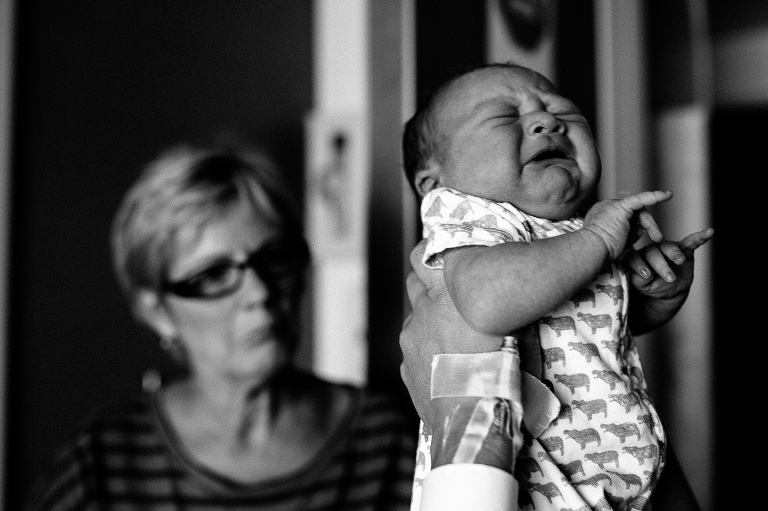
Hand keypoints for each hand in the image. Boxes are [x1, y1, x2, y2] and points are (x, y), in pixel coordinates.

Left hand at [399, 240, 501, 425]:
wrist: (471, 417)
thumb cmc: (498, 370)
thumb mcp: (513, 330)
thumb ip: (503, 306)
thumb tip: (511, 291)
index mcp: (444, 296)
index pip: (421, 256)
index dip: (428, 252)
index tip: (441, 255)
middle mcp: (421, 314)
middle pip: (414, 284)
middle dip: (428, 284)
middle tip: (451, 294)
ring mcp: (409, 342)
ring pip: (415, 319)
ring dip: (429, 320)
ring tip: (453, 336)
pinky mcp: (406, 368)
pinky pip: (413, 349)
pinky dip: (426, 350)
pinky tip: (446, 363)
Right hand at [583, 190, 672, 259]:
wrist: (590, 251)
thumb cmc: (599, 254)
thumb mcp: (616, 242)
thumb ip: (627, 233)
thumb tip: (640, 229)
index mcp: (602, 216)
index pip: (625, 217)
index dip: (635, 228)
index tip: (637, 241)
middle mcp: (606, 207)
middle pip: (634, 213)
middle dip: (647, 225)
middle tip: (657, 240)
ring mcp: (612, 205)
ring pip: (639, 211)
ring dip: (651, 224)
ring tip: (658, 238)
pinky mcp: (621, 206)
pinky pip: (641, 199)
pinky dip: (655, 196)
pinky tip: (668, 195)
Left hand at [625, 227, 713, 298]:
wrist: (669, 291)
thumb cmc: (653, 287)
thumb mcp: (644, 288)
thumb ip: (639, 281)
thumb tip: (643, 275)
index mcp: (636, 258)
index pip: (634, 259)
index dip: (640, 266)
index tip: (647, 276)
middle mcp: (650, 250)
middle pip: (653, 253)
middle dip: (662, 266)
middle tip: (670, 278)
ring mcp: (667, 248)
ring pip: (669, 247)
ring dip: (675, 254)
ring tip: (681, 261)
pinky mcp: (684, 249)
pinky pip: (691, 241)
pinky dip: (700, 237)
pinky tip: (709, 232)